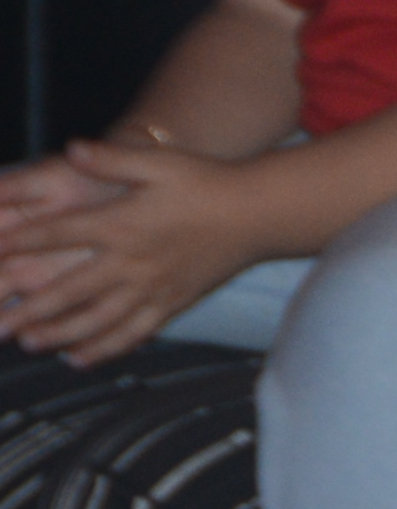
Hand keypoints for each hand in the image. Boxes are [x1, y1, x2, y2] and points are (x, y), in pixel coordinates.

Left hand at [0, 143, 265, 362]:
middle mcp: (132, 261)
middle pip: (68, 291)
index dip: (19, 242)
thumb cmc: (209, 182)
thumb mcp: (161, 162)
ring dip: (58, 334)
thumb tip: (72, 150)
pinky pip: (133, 333)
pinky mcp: (171, 302)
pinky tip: (80, 359)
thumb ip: (113, 158)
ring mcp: (152, 287)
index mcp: (123, 224)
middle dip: (26, 308)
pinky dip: (104, 348)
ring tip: (27, 343)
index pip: (59, 234)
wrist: (259, 211)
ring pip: (96, 319)